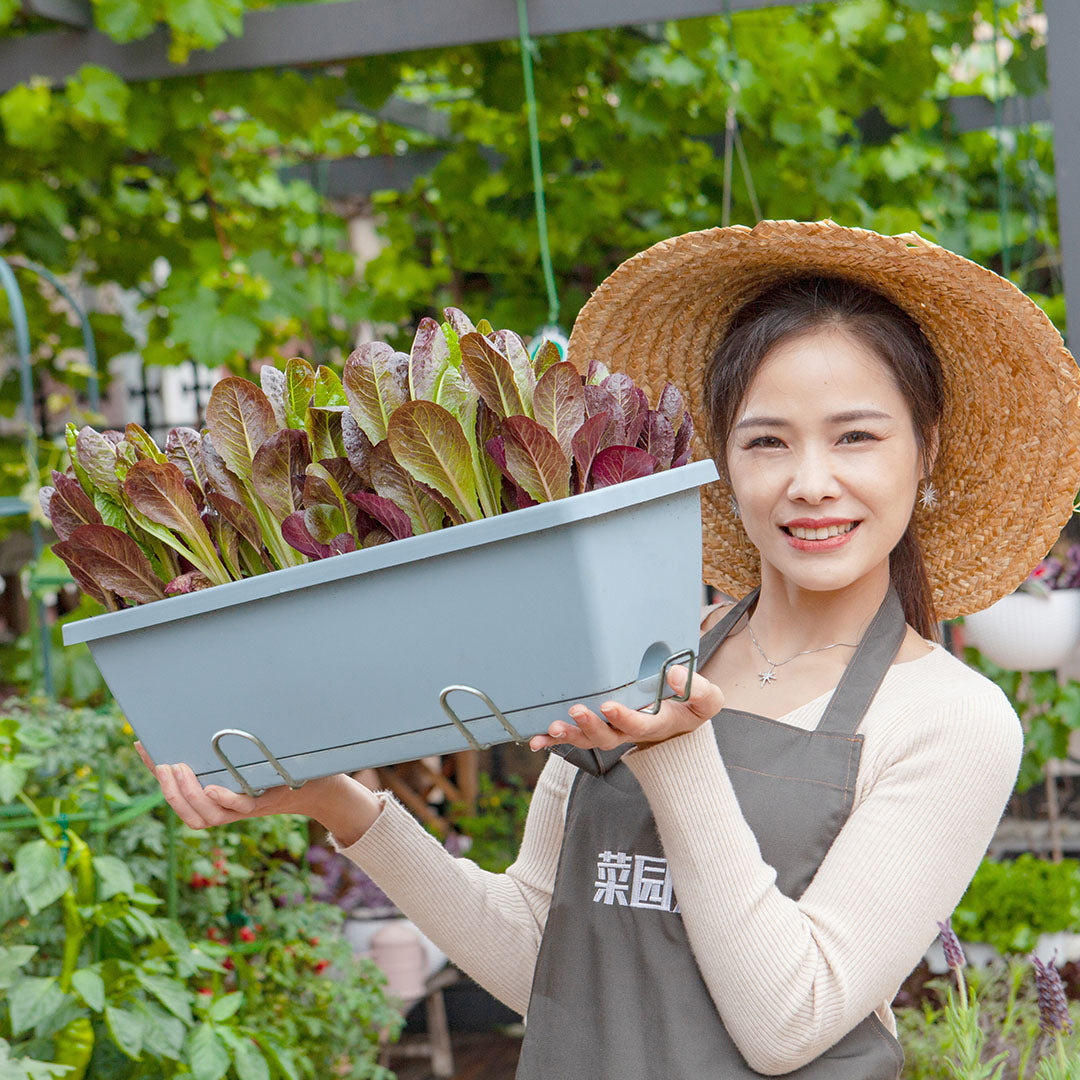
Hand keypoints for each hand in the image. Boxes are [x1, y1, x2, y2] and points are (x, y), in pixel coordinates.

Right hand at [135, 741, 345, 829]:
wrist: (315, 782)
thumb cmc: (276, 764)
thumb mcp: (245, 751)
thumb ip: (223, 742)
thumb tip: (197, 710)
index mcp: (214, 795)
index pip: (175, 790)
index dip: (153, 770)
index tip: (143, 743)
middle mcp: (225, 807)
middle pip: (186, 812)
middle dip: (169, 790)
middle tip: (164, 765)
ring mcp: (243, 808)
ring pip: (205, 816)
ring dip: (188, 795)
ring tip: (180, 770)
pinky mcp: (263, 803)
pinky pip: (238, 808)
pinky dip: (223, 800)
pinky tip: (212, 788)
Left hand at [528, 664, 724, 752]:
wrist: (679, 719)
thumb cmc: (691, 705)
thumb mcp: (706, 700)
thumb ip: (698, 690)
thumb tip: (675, 674)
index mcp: (655, 725)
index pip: (638, 726)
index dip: (623, 718)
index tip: (608, 705)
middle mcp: (629, 732)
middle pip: (607, 738)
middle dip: (590, 726)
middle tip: (577, 711)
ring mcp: (611, 732)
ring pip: (587, 740)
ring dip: (569, 735)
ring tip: (552, 728)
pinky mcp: (596, 728)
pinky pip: (573, 737)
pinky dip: (552, 741)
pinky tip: (535, 739)